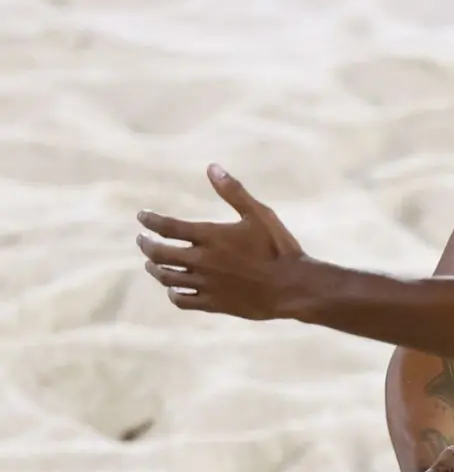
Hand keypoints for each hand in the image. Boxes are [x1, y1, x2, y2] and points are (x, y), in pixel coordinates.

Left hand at [137, 164, 308, 319]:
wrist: (293, 286)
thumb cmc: (279, 247)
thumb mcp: (259, 214)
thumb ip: (233, 192)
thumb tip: (211, 167)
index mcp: (210, 237)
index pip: (167, 227)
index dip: (150, 220)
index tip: (142, 216)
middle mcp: (202, 261)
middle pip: (159, 254)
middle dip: (146, 245)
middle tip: (142, 240)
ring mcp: (206, 284)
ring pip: (167, 278)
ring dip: (155, 269)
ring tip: (152, 264)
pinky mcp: (213, 303)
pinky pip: (182, 301)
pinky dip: (173, 294)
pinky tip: (174, 289)